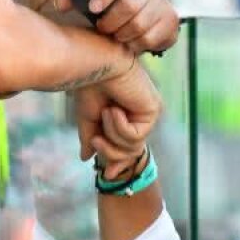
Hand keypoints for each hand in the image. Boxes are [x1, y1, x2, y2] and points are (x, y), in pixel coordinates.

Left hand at [55, 0, 177, 53]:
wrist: (142, 19)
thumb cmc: (111, 9)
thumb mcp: (93, 2)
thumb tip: (60, 4)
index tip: (92, 8)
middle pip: (130, 5)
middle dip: (112, 22)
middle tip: (103, 29)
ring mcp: (162, 4)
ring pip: (140, 24)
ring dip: (123, 35)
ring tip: (116, 36)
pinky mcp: (172, 21)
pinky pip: (151, 38)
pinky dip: (137, 44)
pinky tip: (130, 42)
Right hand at [73, 63, 160, 177]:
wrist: (93, 64)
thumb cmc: (89, 85)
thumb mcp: (88, 117)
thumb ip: (90, 137)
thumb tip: (86, 158)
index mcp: (128, 115)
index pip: (128, 147)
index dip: (118, 162)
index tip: (107, 174)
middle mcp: (141, 114)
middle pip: (131, 152)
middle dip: (111, 152)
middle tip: (96, 141)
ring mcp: (149, 113)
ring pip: (132, 148)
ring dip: (112, 134)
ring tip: (105, 114)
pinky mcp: (153, 110)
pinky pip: (135, 136)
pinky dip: (119, 126)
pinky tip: (113, 109)